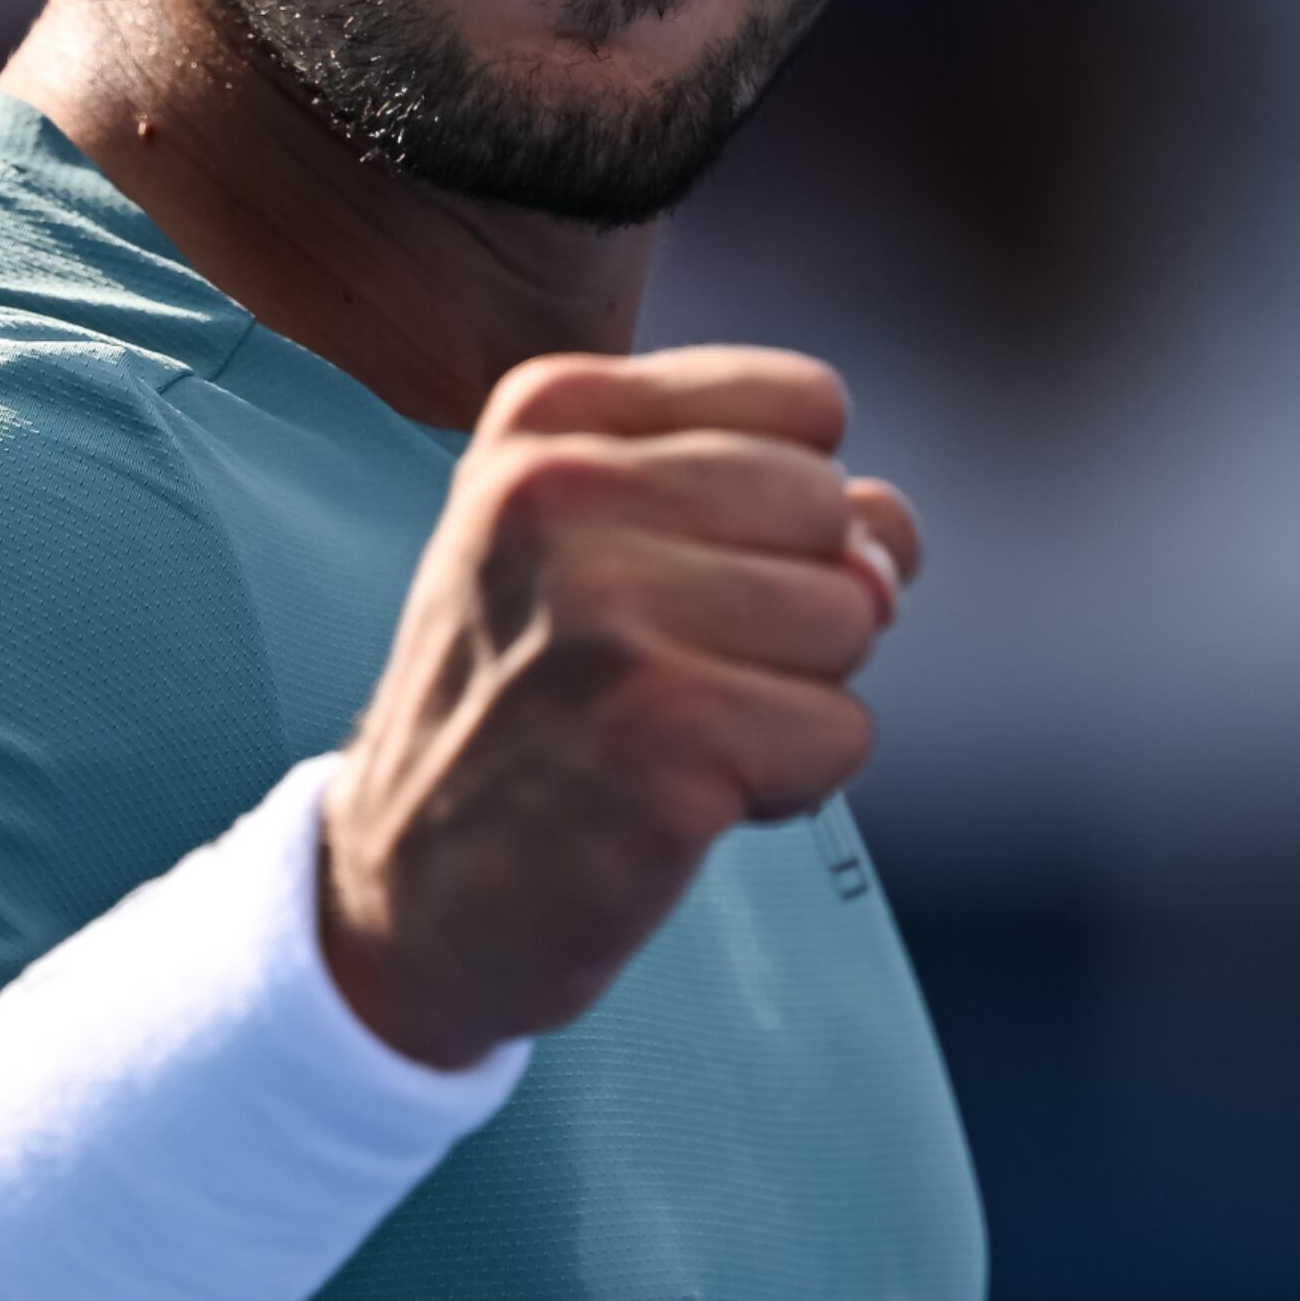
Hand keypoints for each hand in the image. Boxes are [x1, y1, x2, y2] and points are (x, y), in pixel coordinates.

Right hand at [317, 346, 921, 1066]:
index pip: (808, 403)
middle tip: (665, 673)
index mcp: (549, 416)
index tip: (681, 570)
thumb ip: (780, 501)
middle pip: (835, 510)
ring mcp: (607, 613)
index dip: (790, 508)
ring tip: (671, 733)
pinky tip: (682, 798)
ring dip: (793, 698)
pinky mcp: (662, 735)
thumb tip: (890, 558)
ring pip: (853, 617)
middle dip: (794, 608)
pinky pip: (844, 733)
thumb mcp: (617, 545)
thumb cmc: (542, 704)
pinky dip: (791, 783)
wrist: (410, 897)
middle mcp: (562, 492)